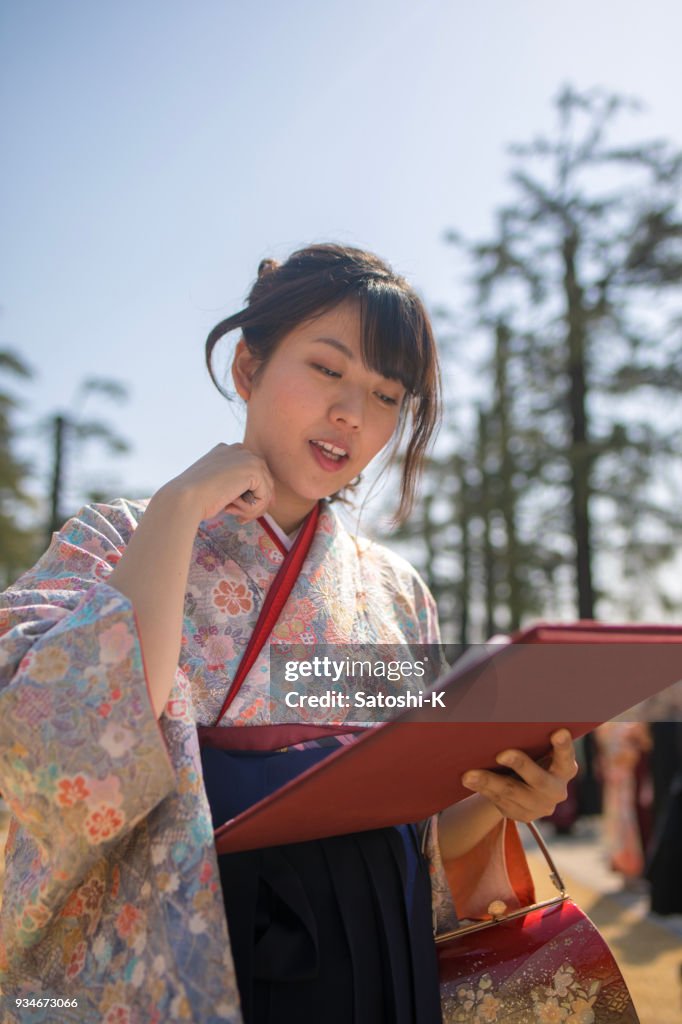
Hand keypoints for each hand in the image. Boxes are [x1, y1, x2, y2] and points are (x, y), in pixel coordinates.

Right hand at [159, 443, 274, 524]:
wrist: (185, 498)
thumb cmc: (195, 498)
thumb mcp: (216, 487)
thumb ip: (235, 486)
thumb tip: (265, 500)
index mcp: (226, 451)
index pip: (251, 472)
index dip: (252, 493)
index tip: (243, 512)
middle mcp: (238, 450)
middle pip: (263, 479)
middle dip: (257, 502)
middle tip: (242, 518)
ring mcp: (248, 458)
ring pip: (266, 489)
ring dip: (254, 508)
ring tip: (238, 516)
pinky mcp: (254, 470)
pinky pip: (265, 496)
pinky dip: (253, 509)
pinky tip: (234, 509)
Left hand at [461, 729, 577, 822]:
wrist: (530, 793)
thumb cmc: (534, 758)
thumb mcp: (541, 752)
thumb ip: (535, 741)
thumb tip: (511, 716)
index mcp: (565, 769)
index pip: (566, 757)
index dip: (564, 746)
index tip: (559, 731)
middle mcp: (555, 790)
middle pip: (538, 779)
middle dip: (520, 765)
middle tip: (502, 754)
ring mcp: (538, 806)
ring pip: (512, 792)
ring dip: (489, 781)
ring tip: (469, 774)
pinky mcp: (521, 815)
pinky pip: (499, 801)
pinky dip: (483, 789)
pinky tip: (469, 780)